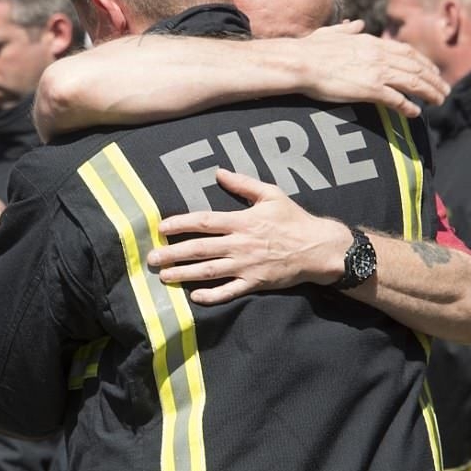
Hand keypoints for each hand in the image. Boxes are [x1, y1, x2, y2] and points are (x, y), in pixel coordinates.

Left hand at [146, 169, 350, 303]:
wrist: (319, 248)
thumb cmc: (293, 219)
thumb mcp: (271, 194)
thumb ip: (243, 184)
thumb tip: (219, 172)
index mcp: (242, 221)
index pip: (204, 222)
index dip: (180, 224)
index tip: (161, 228)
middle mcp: (240, 244)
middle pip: (200, 249)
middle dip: (173, 253)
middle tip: (151, 258)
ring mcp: (247, 265)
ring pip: (210, 271)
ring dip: (184, 274)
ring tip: (164, 277)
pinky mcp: (255, 283)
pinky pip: (230, 291)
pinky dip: (212, 296)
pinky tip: (195, 297)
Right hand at [295, 21, 449, 116]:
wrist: (300, 62)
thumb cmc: (310, 49)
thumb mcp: (331, 33)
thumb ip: (348, 29)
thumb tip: (358, 23)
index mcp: (371, 42)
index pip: (407, 51)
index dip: (423, 62)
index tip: (432, 71)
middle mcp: (379, 55)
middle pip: (416, 67)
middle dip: (434, 79)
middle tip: (444, 89)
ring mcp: (376, 72)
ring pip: (413, 82)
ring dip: (429, 92)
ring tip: (439, 101)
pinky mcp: (370, 89)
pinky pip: (397, 99)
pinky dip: (409, 106)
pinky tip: (415, 112)